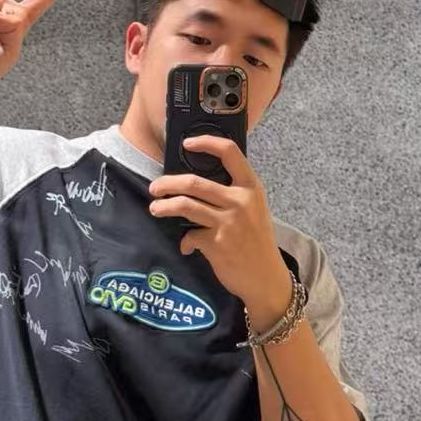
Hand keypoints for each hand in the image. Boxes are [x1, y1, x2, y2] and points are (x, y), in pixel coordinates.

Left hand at [147, 134, 290, 313]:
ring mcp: (228, 223)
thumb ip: (233, 194)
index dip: (205, 143)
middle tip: (155, 187)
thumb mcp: (254, 210)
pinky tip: (187, 247)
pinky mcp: (216, 244)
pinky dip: (186, 242)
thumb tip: (198, 185)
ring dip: (164, 207)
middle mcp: (240, 201)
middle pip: (194, 182)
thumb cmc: (257, 242)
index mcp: (251, 187)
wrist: (265, 277)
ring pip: (185, 205)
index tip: (186, 144)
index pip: (229, 152)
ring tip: (155, 208)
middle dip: (168, 183)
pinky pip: (190, 236)